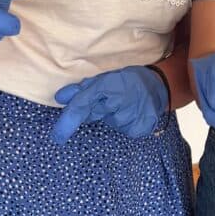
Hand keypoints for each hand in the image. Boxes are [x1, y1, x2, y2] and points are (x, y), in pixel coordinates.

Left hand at [53, 65, 168, 144]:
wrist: (158, 85)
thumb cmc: (127, 80)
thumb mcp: (104, 78)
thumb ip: (81, 89)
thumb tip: (59, 97)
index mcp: (108, 85)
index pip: (82, 104)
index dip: (68, 121)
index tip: (57, 137)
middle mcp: (119, 101)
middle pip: (95, 114)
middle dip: (95, 111)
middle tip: (111, 100)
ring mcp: (130, 116)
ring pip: (110, 122)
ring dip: (112, 115)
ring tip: (125, 104)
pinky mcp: (139, 128)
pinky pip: (123, 130)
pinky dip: (124, 123)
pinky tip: (132, 113)